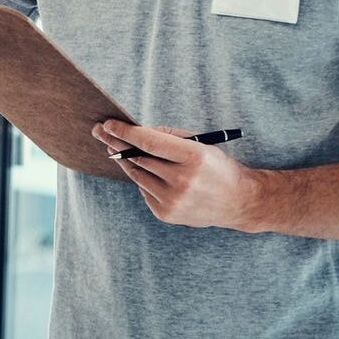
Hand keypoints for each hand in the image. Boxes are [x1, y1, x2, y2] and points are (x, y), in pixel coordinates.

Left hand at [93, 120, 263, 231]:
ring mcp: (173, 200)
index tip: (108, 125)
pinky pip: (144, 191)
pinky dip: (144, 180)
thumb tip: (136, 131)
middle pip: (139, 159)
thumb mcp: (201, 145)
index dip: (126, 132)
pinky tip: (148, 173)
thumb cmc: (217, 167)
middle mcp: (183, 181)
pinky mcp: (166, 214)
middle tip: (99, 132)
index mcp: (194, 158)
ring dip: (126, 161)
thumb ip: (169, 137)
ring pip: (137, 175)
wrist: (238, 202)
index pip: (150, 142)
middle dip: (117, 144)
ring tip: (115, 149)